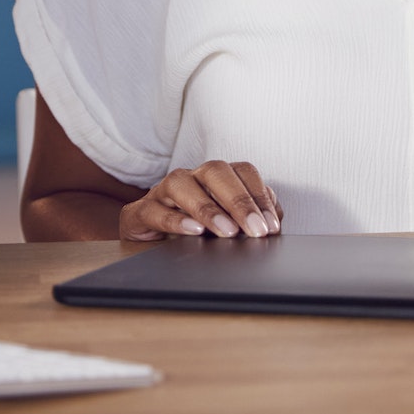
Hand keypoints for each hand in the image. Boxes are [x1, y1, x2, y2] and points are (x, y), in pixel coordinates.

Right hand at [119, 160, 283, 241]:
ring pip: (182, 184)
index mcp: (216, 176)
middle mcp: (191, 177)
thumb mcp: (228, 223)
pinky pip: (154, 210)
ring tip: (228, 232)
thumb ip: (253, 216)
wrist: (150, 241)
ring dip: (208, 208)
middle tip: (256, 229)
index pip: (243, 172)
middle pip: (216, 172)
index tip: (271, 225)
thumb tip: (273, 221)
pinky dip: (175, 220)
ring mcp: (163, 191)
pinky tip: (194, 232)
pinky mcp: (141, 211)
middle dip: (239, 200)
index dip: (259, 196)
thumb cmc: (195, 229)